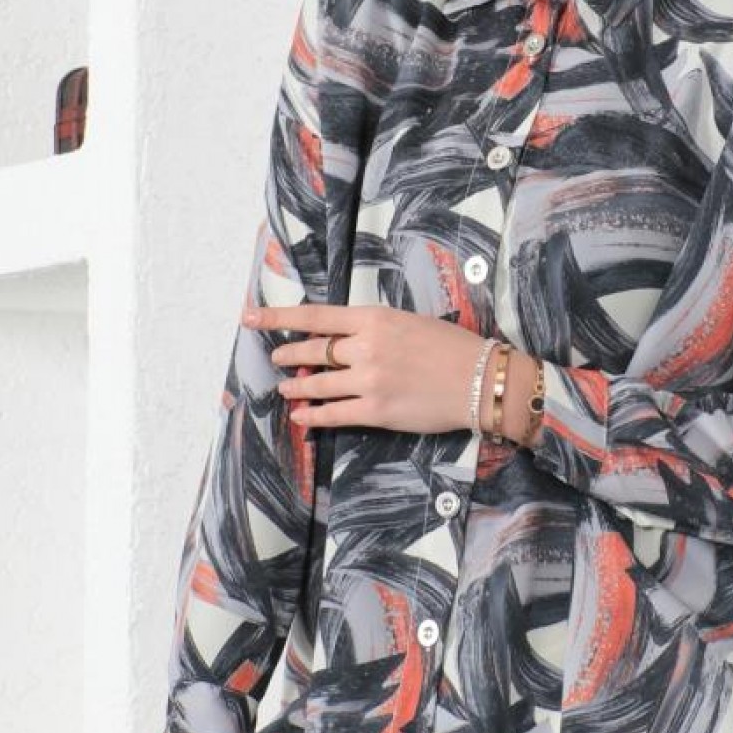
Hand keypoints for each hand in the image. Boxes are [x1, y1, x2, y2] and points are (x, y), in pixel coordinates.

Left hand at [243, 302, 529, 437]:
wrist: (481, 379)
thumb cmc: (451, 347)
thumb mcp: (408, 322)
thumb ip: (372, 328)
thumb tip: (339, 339)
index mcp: (374, 318)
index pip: (315, 316)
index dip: (278, 317)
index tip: (251, 316)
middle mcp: (366, 346)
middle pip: (311, 351)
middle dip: (289, 355)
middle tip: (277, 358)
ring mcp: (369, 380)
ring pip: (317, 384)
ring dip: (297, 387)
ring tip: (287, 389)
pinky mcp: (376, 410)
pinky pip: (333, 414)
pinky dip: (313, 416)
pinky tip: (302, 416)